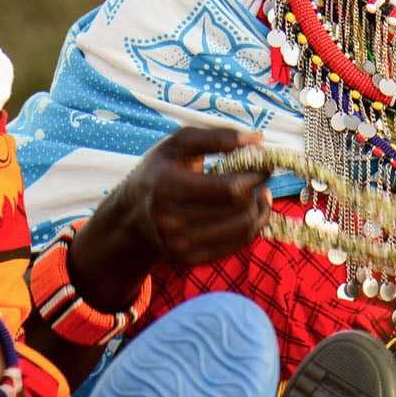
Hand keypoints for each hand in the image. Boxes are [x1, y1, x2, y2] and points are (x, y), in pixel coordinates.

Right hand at [71, 126, 269, 308]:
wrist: (132, 214)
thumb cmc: (160, 171)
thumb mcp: (178, 143)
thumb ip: (218, 137)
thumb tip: (258, 140)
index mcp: (167, 186)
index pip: (229, 189)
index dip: (254, 176)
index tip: (263, 164)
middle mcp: (171, 221)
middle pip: (239, 210)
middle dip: (258, 190)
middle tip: (261, 178)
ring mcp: (180, 245)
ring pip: (243, 229)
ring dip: (260, 209)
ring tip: (259, 195)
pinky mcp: (190, 259)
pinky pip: (237, 245)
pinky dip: (252, 227)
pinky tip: (250, 212)